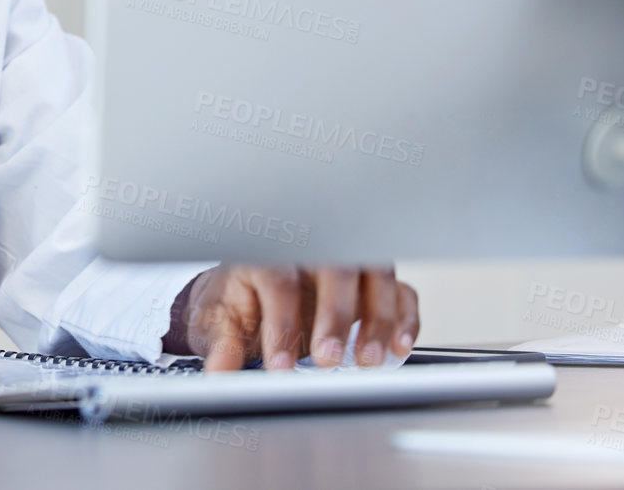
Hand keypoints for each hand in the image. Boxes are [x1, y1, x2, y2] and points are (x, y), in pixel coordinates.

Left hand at [163, 265, 418, 371]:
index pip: (278, 281)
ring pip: (373, 275)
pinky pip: (400, 291)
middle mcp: (310, 253)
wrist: (250, 293)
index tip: (281, 366)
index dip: (282, 325)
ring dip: (377, 318)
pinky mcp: (370, 284)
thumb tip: (219, 370)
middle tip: (327, 359)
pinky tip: (398, 348)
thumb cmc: (238, 302)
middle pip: (332, 268)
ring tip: (368, 360)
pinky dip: (405, 318)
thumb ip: (221, 344)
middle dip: (334, 315)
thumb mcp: (218, 321)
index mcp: (266, 257)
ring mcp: (345, 265)